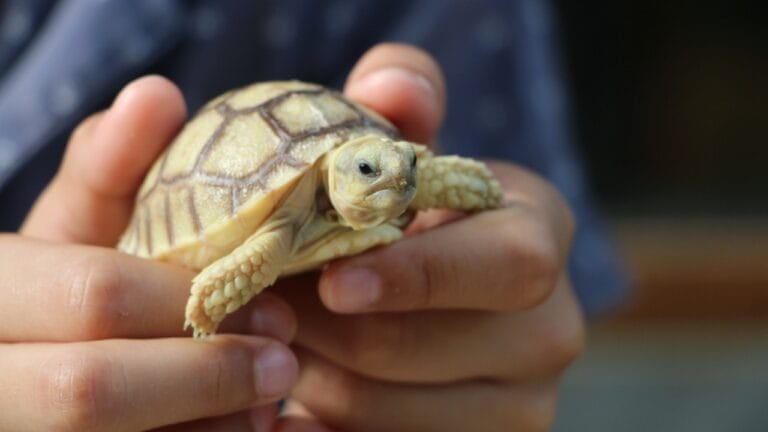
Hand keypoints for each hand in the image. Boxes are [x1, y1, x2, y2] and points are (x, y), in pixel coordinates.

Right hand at [5, 77, 298, 430]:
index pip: (93, 296)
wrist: (20, 375)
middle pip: (89, 393)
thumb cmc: (56, 296)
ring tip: (263, 405)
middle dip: (206, 377)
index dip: (192, 303)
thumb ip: (108, 171)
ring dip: (210, 428)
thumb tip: (158, 93)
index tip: (275, 308)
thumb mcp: (72, 234)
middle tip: (284, 366)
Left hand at [273, 44, 585, 431]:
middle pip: (426, 350)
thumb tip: (391, 86)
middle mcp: (552, 328)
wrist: (421, 292)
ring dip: (315, 376)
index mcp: (541, 238)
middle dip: (328, 332)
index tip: (333, 281)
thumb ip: (401, 102)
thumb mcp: (405, 147)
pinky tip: (284, 413)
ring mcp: (524, 403)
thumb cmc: (405, 210)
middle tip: (258, 308)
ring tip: (272, 341)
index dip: (418, 276)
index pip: (507, 265)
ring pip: (391, 411)